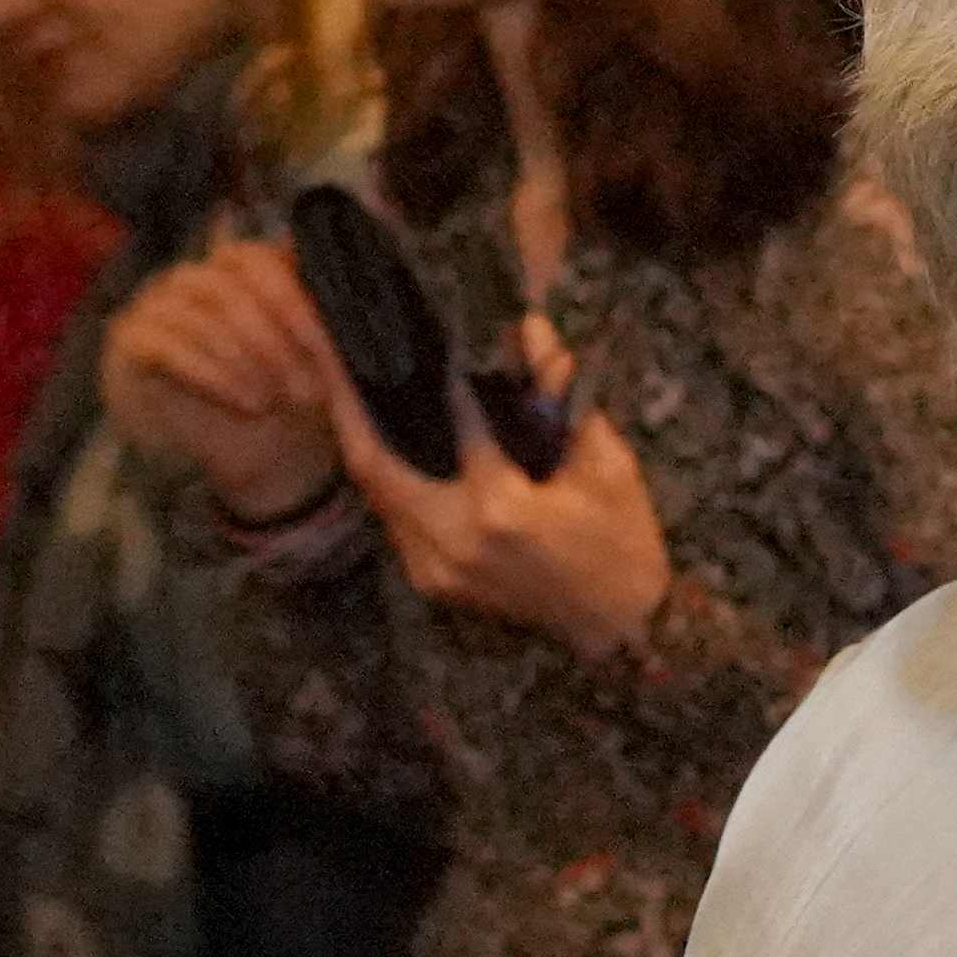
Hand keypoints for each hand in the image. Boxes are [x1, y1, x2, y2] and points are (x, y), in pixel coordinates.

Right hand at [98, 235, 343, 520]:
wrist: (243, 445)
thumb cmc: (288, 390)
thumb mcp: (320, 363)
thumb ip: (333, 330)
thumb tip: (363, 317)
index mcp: (240, 267)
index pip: (261, 259)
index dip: (296, 301)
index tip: (326, 350)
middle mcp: (194, 277)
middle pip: (229, 286)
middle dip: (275, 340)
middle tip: (309, 390)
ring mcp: (156, 305)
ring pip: (201, 318)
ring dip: (249, 364)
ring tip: (280, 402)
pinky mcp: (129, 341)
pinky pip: (166, 347)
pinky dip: (215, 376)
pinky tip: (249, 403)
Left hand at [330, 319, 673, 659]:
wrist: (620, 626)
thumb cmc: (624, 543)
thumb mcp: (609, 466)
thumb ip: (563, 398)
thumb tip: (532, 330)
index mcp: (501, 508)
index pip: (457, 422)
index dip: (442, 375)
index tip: (422, 332)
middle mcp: (452, 538)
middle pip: (373, 463)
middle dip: (347, 407)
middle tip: (333, 354)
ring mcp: (434, 566)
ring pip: (375, 493)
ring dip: (361, 441)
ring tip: (351, 389)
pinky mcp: (431, 580)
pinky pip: (394, 518)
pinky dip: (388, 477)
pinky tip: (388, 444)